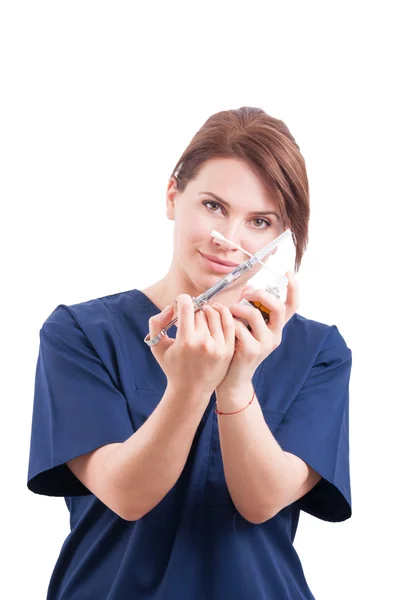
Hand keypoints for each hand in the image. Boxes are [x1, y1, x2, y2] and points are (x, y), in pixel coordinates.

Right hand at [148, 294, 235, 395]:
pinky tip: (217, 314)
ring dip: (208, 310)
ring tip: (203, 313)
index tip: (181, 302)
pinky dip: (223, 314)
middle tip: (191, 313)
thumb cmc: (172, 367)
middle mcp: (203, 343)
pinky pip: (229, 323)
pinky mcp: (228, 350)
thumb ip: (157, 323)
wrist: (191, 391)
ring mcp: (218, 347)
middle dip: (194, 309)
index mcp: (185, 340)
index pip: (187, 306)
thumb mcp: (157, 346)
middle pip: (200, 311)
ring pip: (215, 315)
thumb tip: (171, 308)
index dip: (182, 300)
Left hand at [215, 271, 298, 390]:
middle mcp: (276, 335)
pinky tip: (223, 327)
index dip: (293, 288)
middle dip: (260, 294)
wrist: (231, 378)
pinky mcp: (253, 350)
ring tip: (228, 310)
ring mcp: (266, 344)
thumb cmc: (236, 347)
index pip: (292, 306)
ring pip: (254, 314)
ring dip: (237, 307)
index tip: (288, 273)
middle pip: (277, 307)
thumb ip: (249, 307)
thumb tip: (248, 287)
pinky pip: (239, 327)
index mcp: (276, 327)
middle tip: (246, 292)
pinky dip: (229, 322)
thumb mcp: (246, 326)